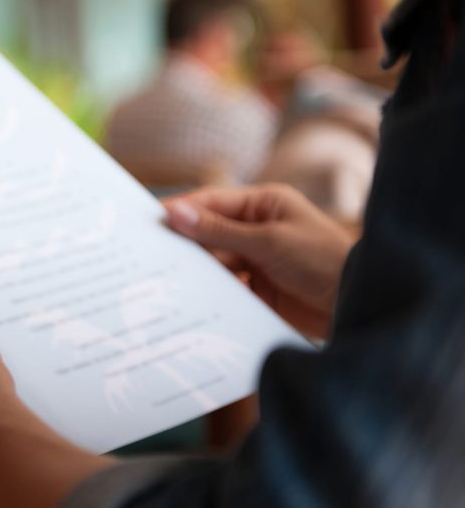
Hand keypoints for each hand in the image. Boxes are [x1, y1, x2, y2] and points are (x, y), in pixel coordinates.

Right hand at [163, 184, 354, 337]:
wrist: (360, 305)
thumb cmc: (324, 261)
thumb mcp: (269, 241)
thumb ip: (219, 230)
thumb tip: (175, 212)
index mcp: (263, 204)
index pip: (211, 203)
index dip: (180, 210)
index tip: (148, 221)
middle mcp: (256, 229)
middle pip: (207, 233)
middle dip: (182, 243)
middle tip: (147, 253)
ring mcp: (255, 260)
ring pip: (212, 262)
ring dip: (193, 270)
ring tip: (161, 279)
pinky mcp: (256, 289)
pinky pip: (223, 287)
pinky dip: (207, 292)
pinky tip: (186, 298)